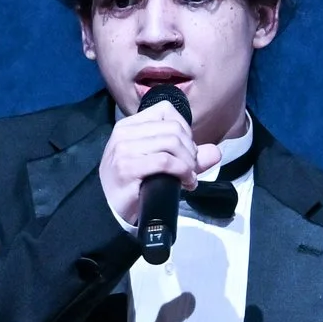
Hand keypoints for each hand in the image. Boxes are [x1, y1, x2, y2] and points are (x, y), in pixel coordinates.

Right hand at [97, 99, 218, 227]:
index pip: (165, 109)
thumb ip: (186, 157)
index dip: (184, 128)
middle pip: (173, 128)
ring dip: (188, 162)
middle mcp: (124, 133)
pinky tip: (184, 182)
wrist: (108, 212)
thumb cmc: (133, 186)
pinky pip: (165, 161)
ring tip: (188, 177)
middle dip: (190, 149)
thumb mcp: (160, 166)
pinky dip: (182, 171)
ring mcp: (123, 150)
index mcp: (129, 126)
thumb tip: (215, 152)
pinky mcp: (127, 167)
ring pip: (171, 143)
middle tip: (190, 168)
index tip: (185, 150)